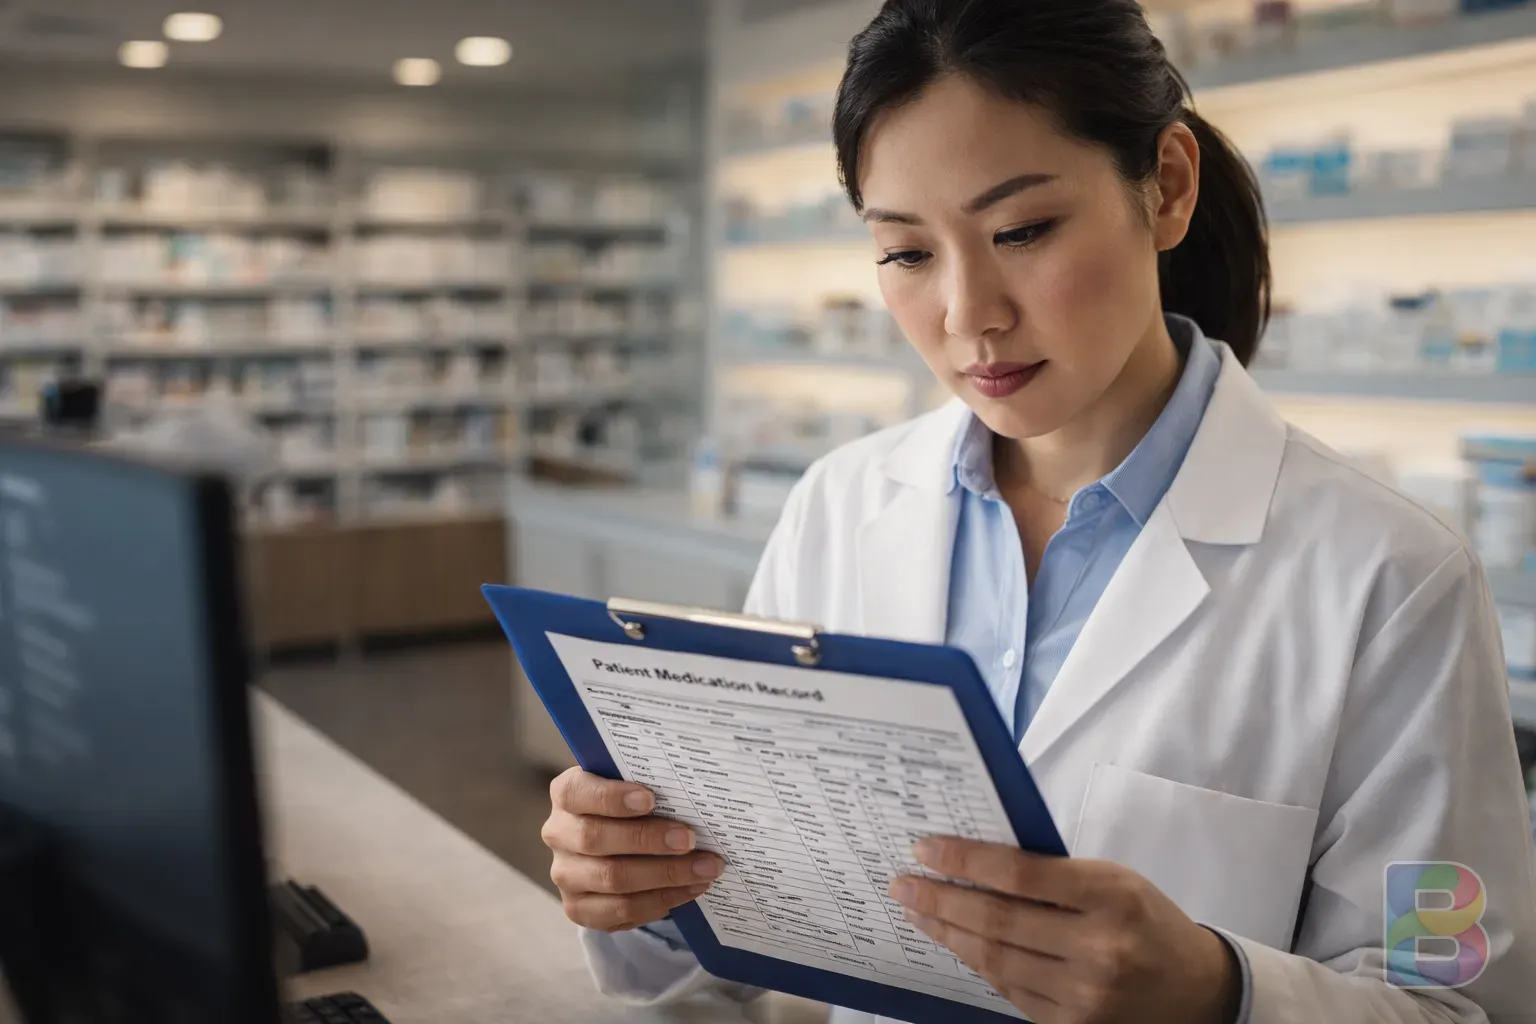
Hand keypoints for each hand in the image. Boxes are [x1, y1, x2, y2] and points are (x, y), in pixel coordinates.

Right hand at [542, 767, 724, 932]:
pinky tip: (690, 889)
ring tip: (704, 869)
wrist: (618, 844)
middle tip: (689, 839)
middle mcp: (558, 834)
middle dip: (648, 840)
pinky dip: (660, 901)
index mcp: (566, 795)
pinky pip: (620, 911)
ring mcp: (566, 875)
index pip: (576, 793)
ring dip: (665, 875)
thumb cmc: (631, 807)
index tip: (651, 799)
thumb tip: (690, 791)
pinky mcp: (579, 909)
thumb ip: (649, 784)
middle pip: (595, 839)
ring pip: (612, 879)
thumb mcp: (632, 786)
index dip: (611, 797)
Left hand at [889, 838, 1240, 1023]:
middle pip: (997, 921)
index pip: (1019, 873)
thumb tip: (975, 862)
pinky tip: (955, 943)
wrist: (1196, 991)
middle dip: (940, 899)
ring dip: (948, 933)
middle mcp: (1099, 948)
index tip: (925, 850)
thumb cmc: (1146, 921)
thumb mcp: (1113, 880)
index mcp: (1111, 894)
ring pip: (995, 960)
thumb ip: (1053, 874)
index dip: (964, 860)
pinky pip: (1009, 991)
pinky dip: (978, 964)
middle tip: (903, 883)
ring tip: (918, 911)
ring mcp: (1085, 996)